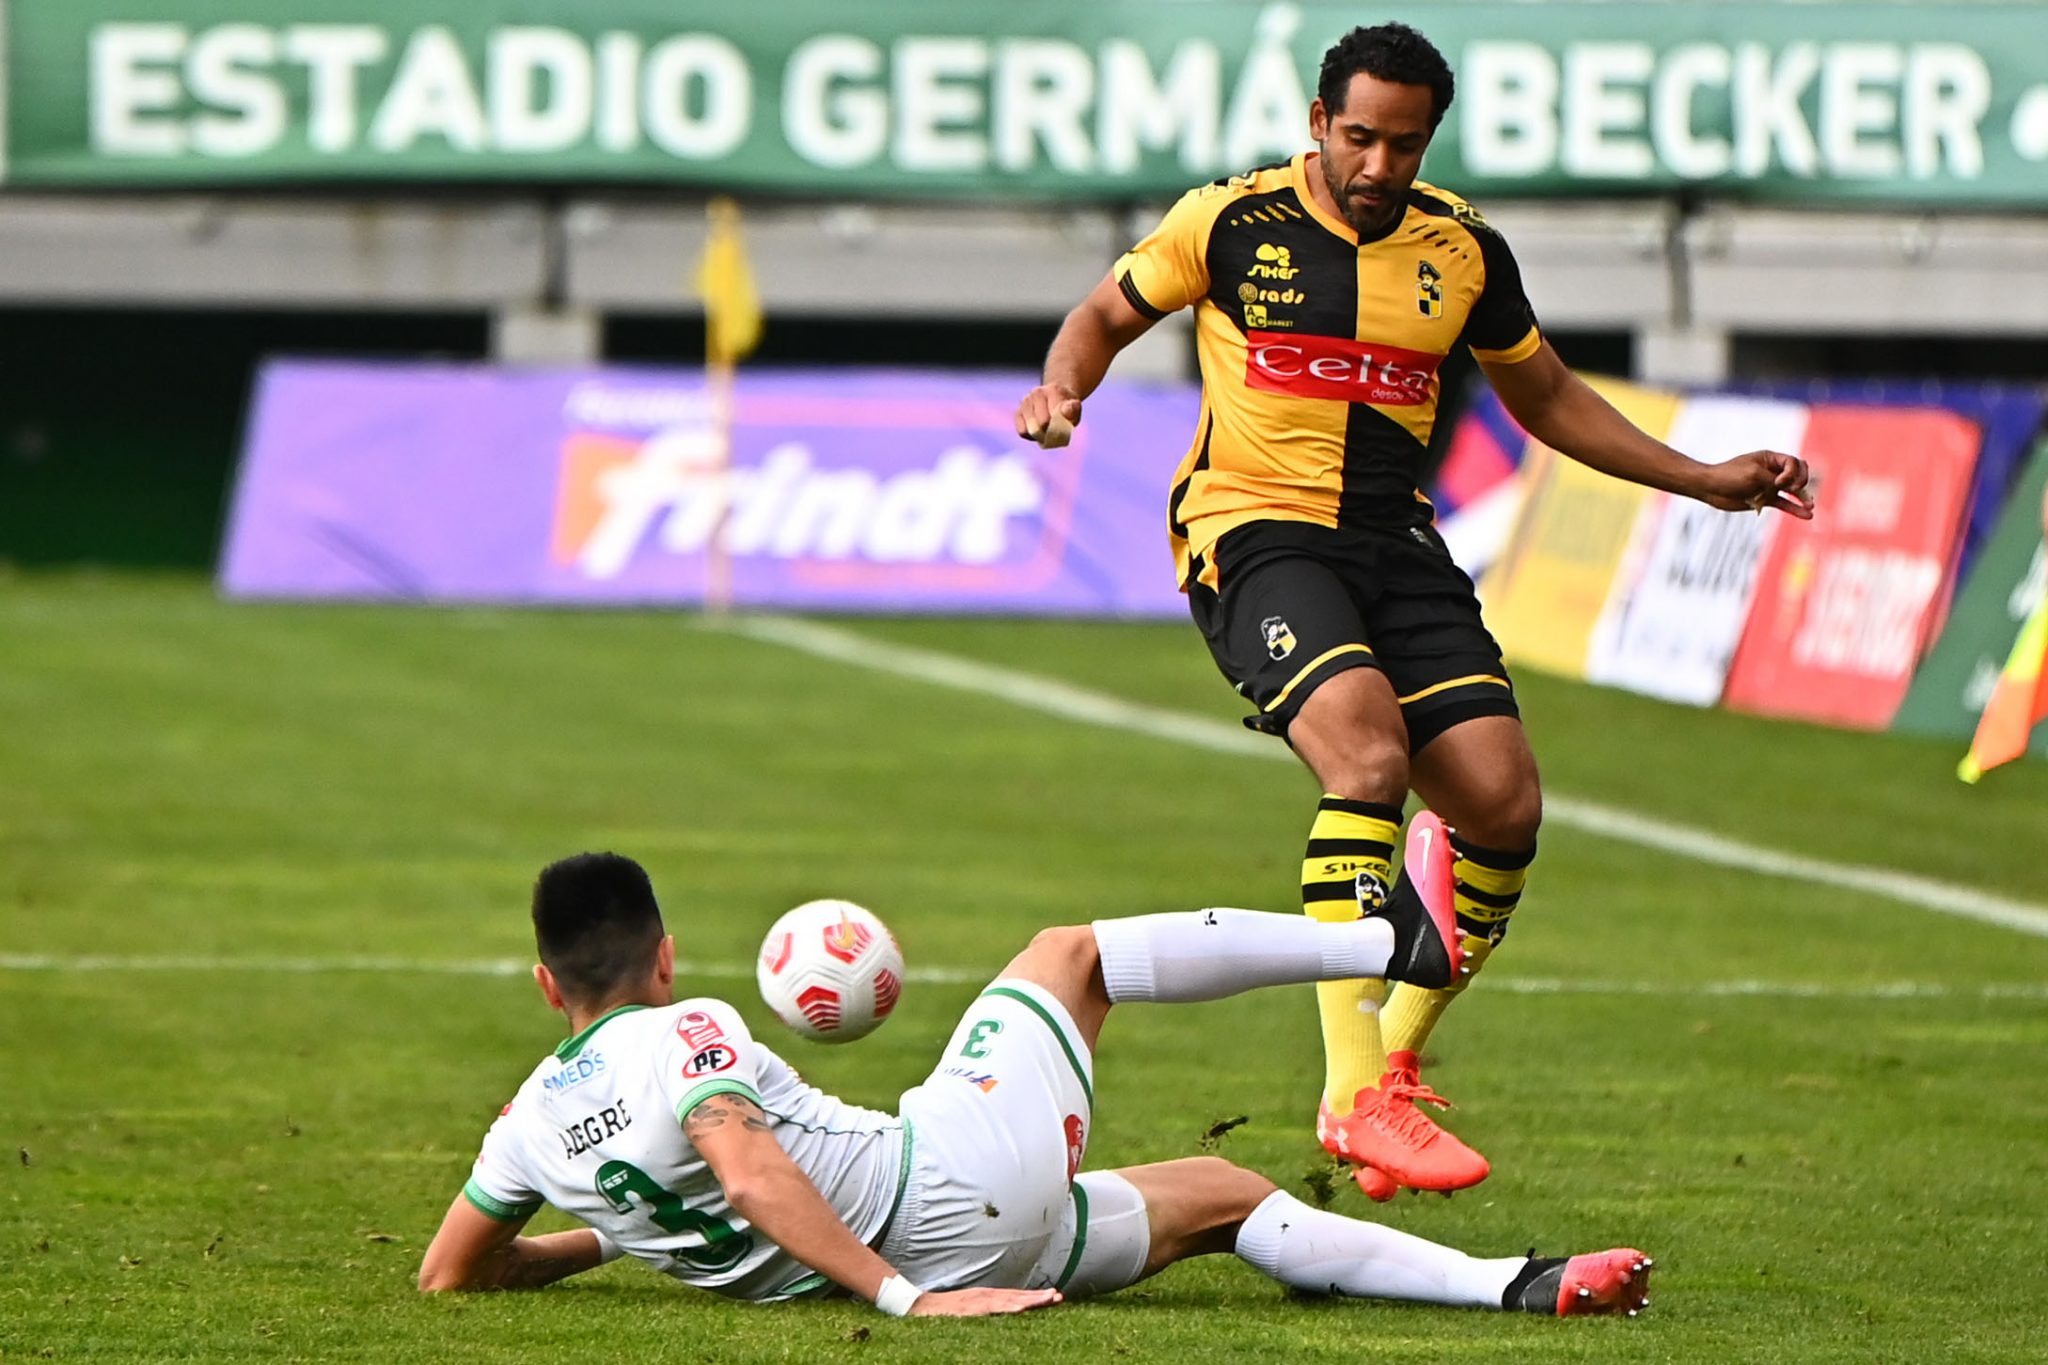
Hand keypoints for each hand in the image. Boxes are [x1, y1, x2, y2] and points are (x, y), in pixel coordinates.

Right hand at [908, 1286, 1062, 1315]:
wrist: (916, 1306)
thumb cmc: (942, 1311)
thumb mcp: (967, 1310)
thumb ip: (984, 1311)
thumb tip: (1003, 1315)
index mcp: (985, 1297)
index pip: (1015, 1296)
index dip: (1034, 1297)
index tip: (1054, 1296)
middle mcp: (984, 1296)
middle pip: (1016, 1296)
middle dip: (1038, 1297)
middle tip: (1059, 1296)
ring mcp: (977, 1301)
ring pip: (1008, 1300)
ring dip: (1029, 1300)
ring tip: (1048, 1299)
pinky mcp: (968, 1308)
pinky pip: (991, 1309)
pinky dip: (1006, 1308)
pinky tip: (1020, 1309)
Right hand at [1014, 385, 1082, 447]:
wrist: (1056, 397)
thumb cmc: (1067, 407)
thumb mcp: (1075, 407)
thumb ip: (1074, 409)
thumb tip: (1066, 411)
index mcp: (1053, 390)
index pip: (1053, 416)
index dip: (1058, 428)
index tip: (1063, 427)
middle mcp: (1036, 393)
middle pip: (1041, 424)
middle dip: (1050, 432)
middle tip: (1056, 432)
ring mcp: (1025, 402)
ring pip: (1030, 429)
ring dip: (1041, 436)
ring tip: (1048, 431)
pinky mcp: (1018, 412)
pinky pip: (1022, 431)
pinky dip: (1030, 436)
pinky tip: (1038, 431)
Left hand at [1694, 450, 1814, 519]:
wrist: (1710, 488)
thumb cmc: (1729, 476)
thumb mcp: (1753, 474)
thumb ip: (1773, 481)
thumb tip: (1789, 488)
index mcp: (1770, 458)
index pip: (1793, 463)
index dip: (1792, 473)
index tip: (1778, 483)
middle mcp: (1773, 471)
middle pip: (1798, 474)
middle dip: (1801, 481)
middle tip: (1793, 490)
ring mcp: (1769, 486)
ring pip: (1793, 491)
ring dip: (1803, 497)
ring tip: (1810, 506)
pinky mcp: (1765, 499)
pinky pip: (1784, 504)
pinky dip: (1795, 509)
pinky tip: (1807, 515)